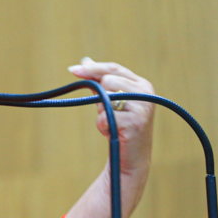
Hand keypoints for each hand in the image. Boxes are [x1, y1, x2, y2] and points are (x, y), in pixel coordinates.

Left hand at [68, 57, 155, 178]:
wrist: (131, 156)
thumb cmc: (119, 125)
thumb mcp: (110, 99)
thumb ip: (99, 80)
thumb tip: (85, 61)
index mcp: (141, 84)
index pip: (113, 68)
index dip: (92, 68)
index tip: (72, 70)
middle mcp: (145, 93)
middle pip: (107, 80)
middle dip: (100, 95)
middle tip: (108, 112)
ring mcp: (142, 107)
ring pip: (105, 98)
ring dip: (101, 112)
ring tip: (113, 123)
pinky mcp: (135, 123)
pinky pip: (104, 117)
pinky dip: (102, 126)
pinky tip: (112, 133)